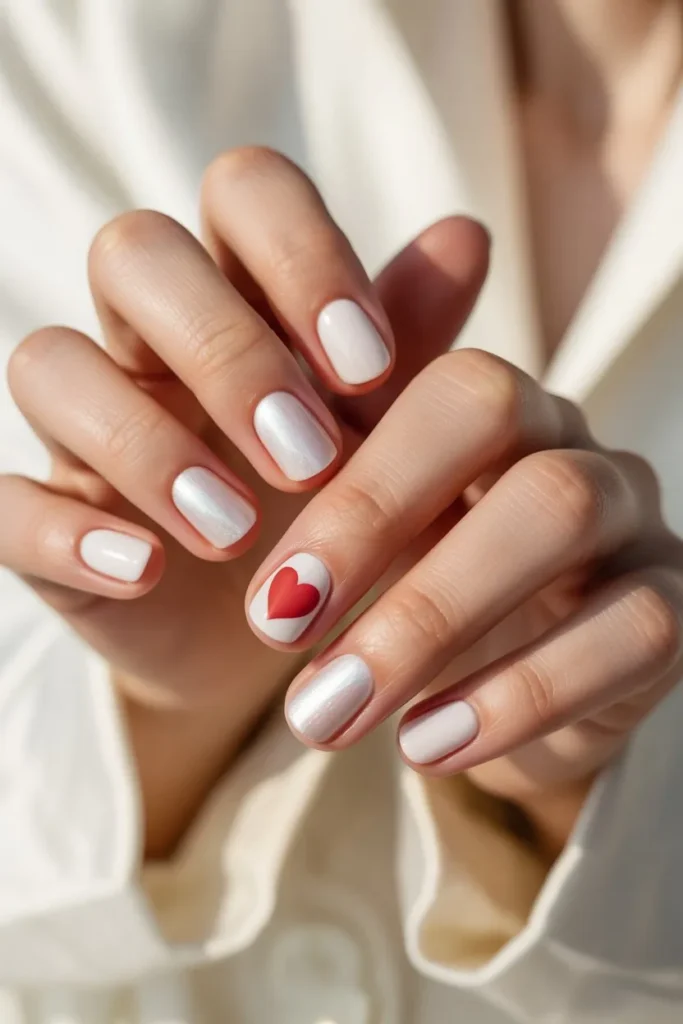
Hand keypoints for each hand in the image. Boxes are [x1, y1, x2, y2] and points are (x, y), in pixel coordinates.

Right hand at [0, 146, 488, 851]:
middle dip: (224, 349)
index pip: (242, 191)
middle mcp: (150, 339)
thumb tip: (467, 234)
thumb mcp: (384, 429)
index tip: (367, 367)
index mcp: (242, 295)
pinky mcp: (46, 517)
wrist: (288, 631)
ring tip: (233, 532)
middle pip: (133, 254)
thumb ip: (413, 335)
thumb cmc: (336, 505)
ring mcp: (86, 426)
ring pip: (49, 363)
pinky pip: (7, 499)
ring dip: (145, 443)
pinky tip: (146, 570)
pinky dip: (68, 531)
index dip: (300, 251)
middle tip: (308, 458)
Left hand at [248, 345, 682, 848]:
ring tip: (330, 714)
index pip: (436, 386)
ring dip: (430, 621)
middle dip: (377, 525)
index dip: (354, 484)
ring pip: (563, 514)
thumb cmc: (408, 587)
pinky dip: (519, 695)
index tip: (270, 598)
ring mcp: (631, 518)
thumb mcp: (351, 529)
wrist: (489, 692)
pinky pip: (633, 629)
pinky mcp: (672, 610)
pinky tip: (426, 746)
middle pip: (498, 416)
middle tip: (279, 633)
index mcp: (485, 405)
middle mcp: (564, 438)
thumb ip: (315, 454)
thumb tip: (256, 397)